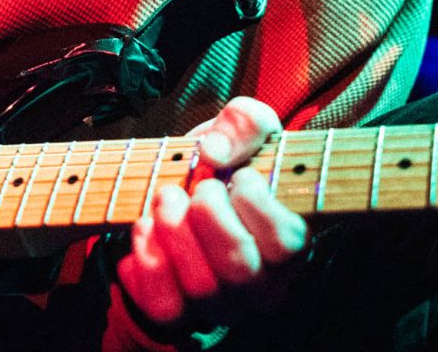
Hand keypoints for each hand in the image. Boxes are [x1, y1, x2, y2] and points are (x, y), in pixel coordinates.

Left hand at [115, 97, 308, 331]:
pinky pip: (163, 305)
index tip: (240, 177)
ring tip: (167, 197)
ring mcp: (221, 304)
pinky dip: (147, 260)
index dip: (257, 204)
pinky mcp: (179, 313)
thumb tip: (214, 152)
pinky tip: (146, 227)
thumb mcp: (244, 128)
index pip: (288, 243)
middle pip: (240, 270)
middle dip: (209, 215)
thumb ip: (244, 123)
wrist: (183, 191)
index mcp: (290, 243)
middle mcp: (262, 285)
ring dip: (173, 230)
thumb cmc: (226, 163)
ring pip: (201, 288)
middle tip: (200, 187)